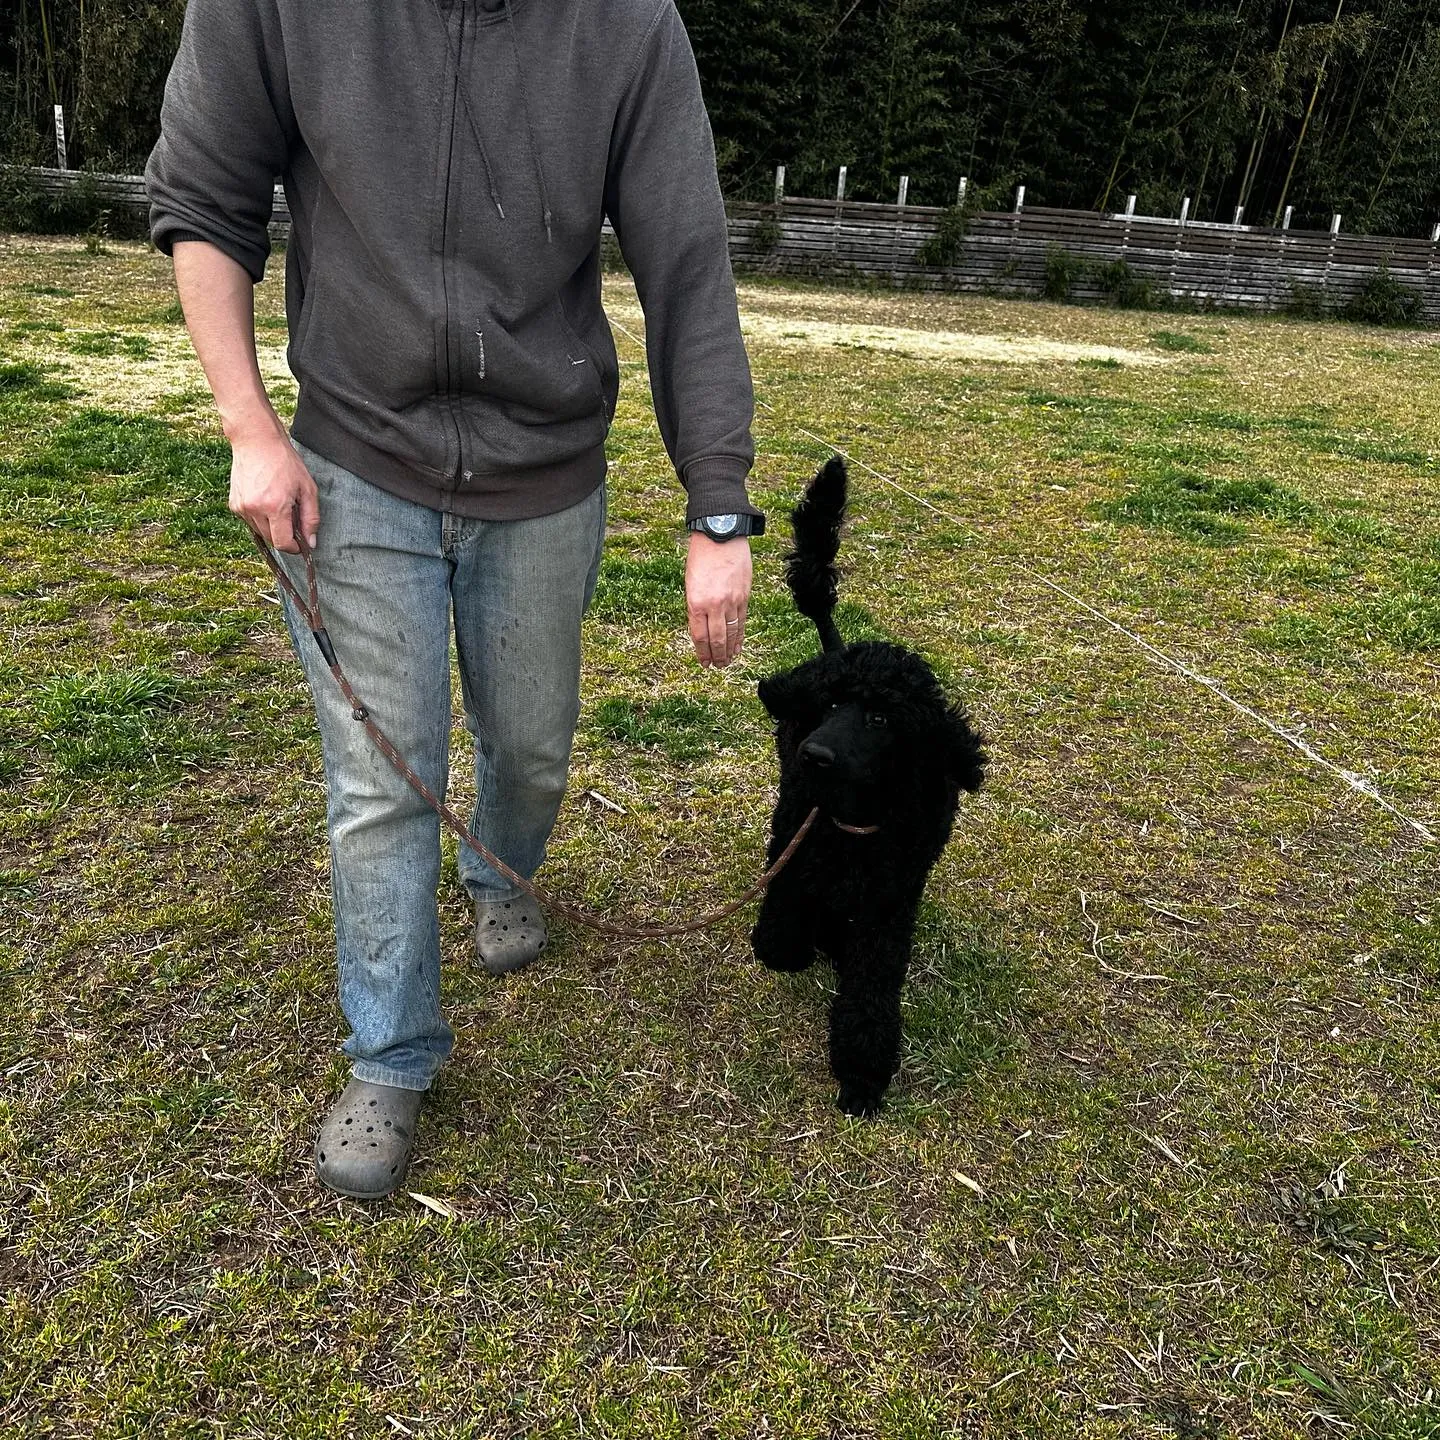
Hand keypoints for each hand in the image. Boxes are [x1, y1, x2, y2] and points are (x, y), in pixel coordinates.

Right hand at [228, 426, 318, 552]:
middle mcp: (254, 510)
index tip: (301, 544)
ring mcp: (241, 508)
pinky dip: (260, 518)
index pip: (282, 543)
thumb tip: (311, 543)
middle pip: (271, 540)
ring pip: (260, 532)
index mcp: (274, 507)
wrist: (256, 441)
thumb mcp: (307, 489)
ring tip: (279, 504)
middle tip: (293, 516)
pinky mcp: (233, 504)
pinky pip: (250, 522)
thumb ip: (311, 518)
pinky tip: (266, 500)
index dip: (294, 548)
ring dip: (272, 526)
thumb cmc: (285, 462)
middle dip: (284, 535)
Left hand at [685, 532, 751, 666]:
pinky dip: (740, 636)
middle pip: (716, 638)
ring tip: (728, 661)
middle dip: (717, 655)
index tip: (704, 663)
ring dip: (729, 650)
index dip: (702, 652)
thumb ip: (695, 606)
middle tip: (718, 666)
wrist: (720, 534)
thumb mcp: (690, 583)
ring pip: (731, 632)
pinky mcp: (744, 596)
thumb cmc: (701, 556)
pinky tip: (739, 646)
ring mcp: (731, 601)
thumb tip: (701, 627)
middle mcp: (714, 604)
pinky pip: (742, 621)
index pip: (699, 635)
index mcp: (696, 602)